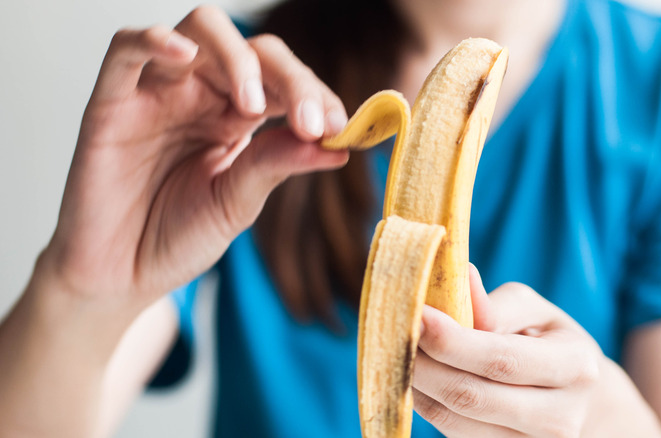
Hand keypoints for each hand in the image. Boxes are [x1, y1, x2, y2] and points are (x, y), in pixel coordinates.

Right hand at [36, 6, 348, 315]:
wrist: (119, 277)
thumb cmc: (175, 239)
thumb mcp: (237, 203)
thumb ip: (277, 164)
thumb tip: (340, 147)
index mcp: (237, 119)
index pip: (285, 82)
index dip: (317, 96)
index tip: (340, 129)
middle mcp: (202, 96)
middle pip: (255, 52)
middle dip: (293, 80)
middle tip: (312, 124)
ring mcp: (159, 93)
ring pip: (202, 32)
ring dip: (238, 58)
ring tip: (254, 105)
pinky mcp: (112, 101)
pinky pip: (127, 49)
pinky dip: (155, 40)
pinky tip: (184, 55)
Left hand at [412, 266, 660, 436]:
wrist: (580, 400)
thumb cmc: (550, 342)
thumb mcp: (536, 312)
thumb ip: (498, 304)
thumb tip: (462, 280)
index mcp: (574, 368)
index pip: (499, 359)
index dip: (451, 340)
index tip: (415, 314)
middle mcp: (559, 418)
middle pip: (470, 397)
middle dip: (422, 364)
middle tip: (393, 333)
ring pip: (453, 420)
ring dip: (416, 385)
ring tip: (397, 351)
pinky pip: (451, 433)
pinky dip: (425, 402)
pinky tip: (414, 375)